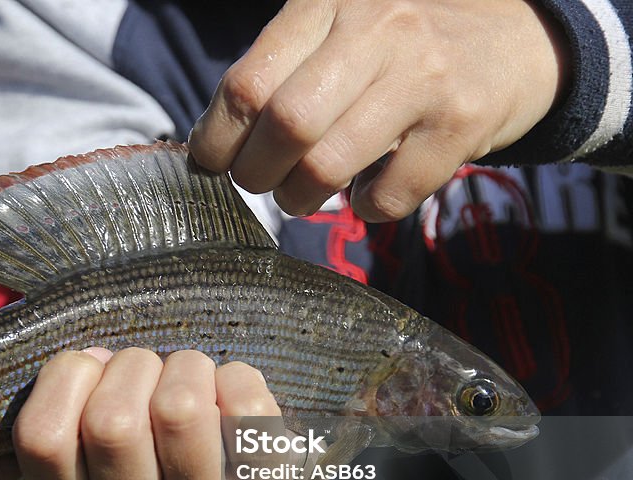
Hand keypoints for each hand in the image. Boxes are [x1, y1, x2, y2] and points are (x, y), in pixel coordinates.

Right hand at [0, 348, 323, 479]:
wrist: (242, 453)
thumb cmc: (141, 426)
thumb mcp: (66, 444)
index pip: (42, 437)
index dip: (68, 377)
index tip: (92, 366)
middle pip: (110, 422)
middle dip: (129, 365)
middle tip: (147, 368)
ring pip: (176, 408)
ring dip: (181, 364)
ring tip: (189, 375)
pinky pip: (242, 400)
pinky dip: (235, 374)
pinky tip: (233, 394)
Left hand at [189, 0, 568, 220]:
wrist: (517, 38)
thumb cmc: (401, 46)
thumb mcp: (338, 29)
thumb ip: (280, 71)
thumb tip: (212, 143)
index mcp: (326, 3)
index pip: (247, 82)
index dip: (216, 138)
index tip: (212, 162)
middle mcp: (375, 29)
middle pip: (284, 126)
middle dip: (255, 173)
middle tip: (258, 183)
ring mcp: (422, 76)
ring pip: (327, 165)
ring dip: (299, 198)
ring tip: (301, 195)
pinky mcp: (462, 123)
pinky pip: (387, 195)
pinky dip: (364, 209)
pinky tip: (366, 193)